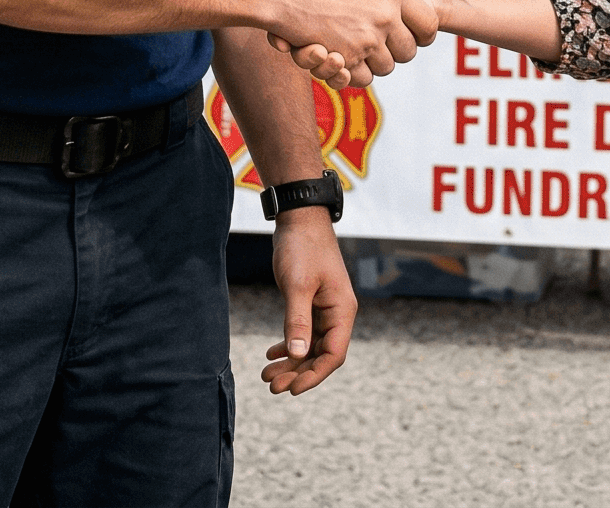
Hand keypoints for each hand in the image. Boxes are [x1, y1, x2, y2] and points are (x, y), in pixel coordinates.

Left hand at [259, 206, 355, 394]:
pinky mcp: (311, 303)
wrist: (299, 219)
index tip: (291, 389)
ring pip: (310, 346)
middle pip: (321, 355)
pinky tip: (271, 354)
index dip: (313, 375)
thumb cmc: (302, 248)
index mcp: (342, 311)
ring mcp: (324, 309)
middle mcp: (337, 313)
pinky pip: (303, 333)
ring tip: (267, 375)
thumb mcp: (297, 285)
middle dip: (298, 373)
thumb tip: (298, 355)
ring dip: (291, 362)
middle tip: (272, 386)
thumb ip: (297, 321)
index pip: (333, 355)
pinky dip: (289, 345)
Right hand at [260, 0, 434, 86]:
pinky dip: (355, 73)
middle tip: (382, 37)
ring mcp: (364, 41)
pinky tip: (343, 55)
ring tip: (360, 43)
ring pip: (386, 67)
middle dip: (398, 48)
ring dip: (374, 61)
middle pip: (409, 52)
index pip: (428, 24)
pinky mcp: (342, 59)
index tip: (411, 28)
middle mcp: (384, 18)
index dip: (421, 30)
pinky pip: (362, 78)